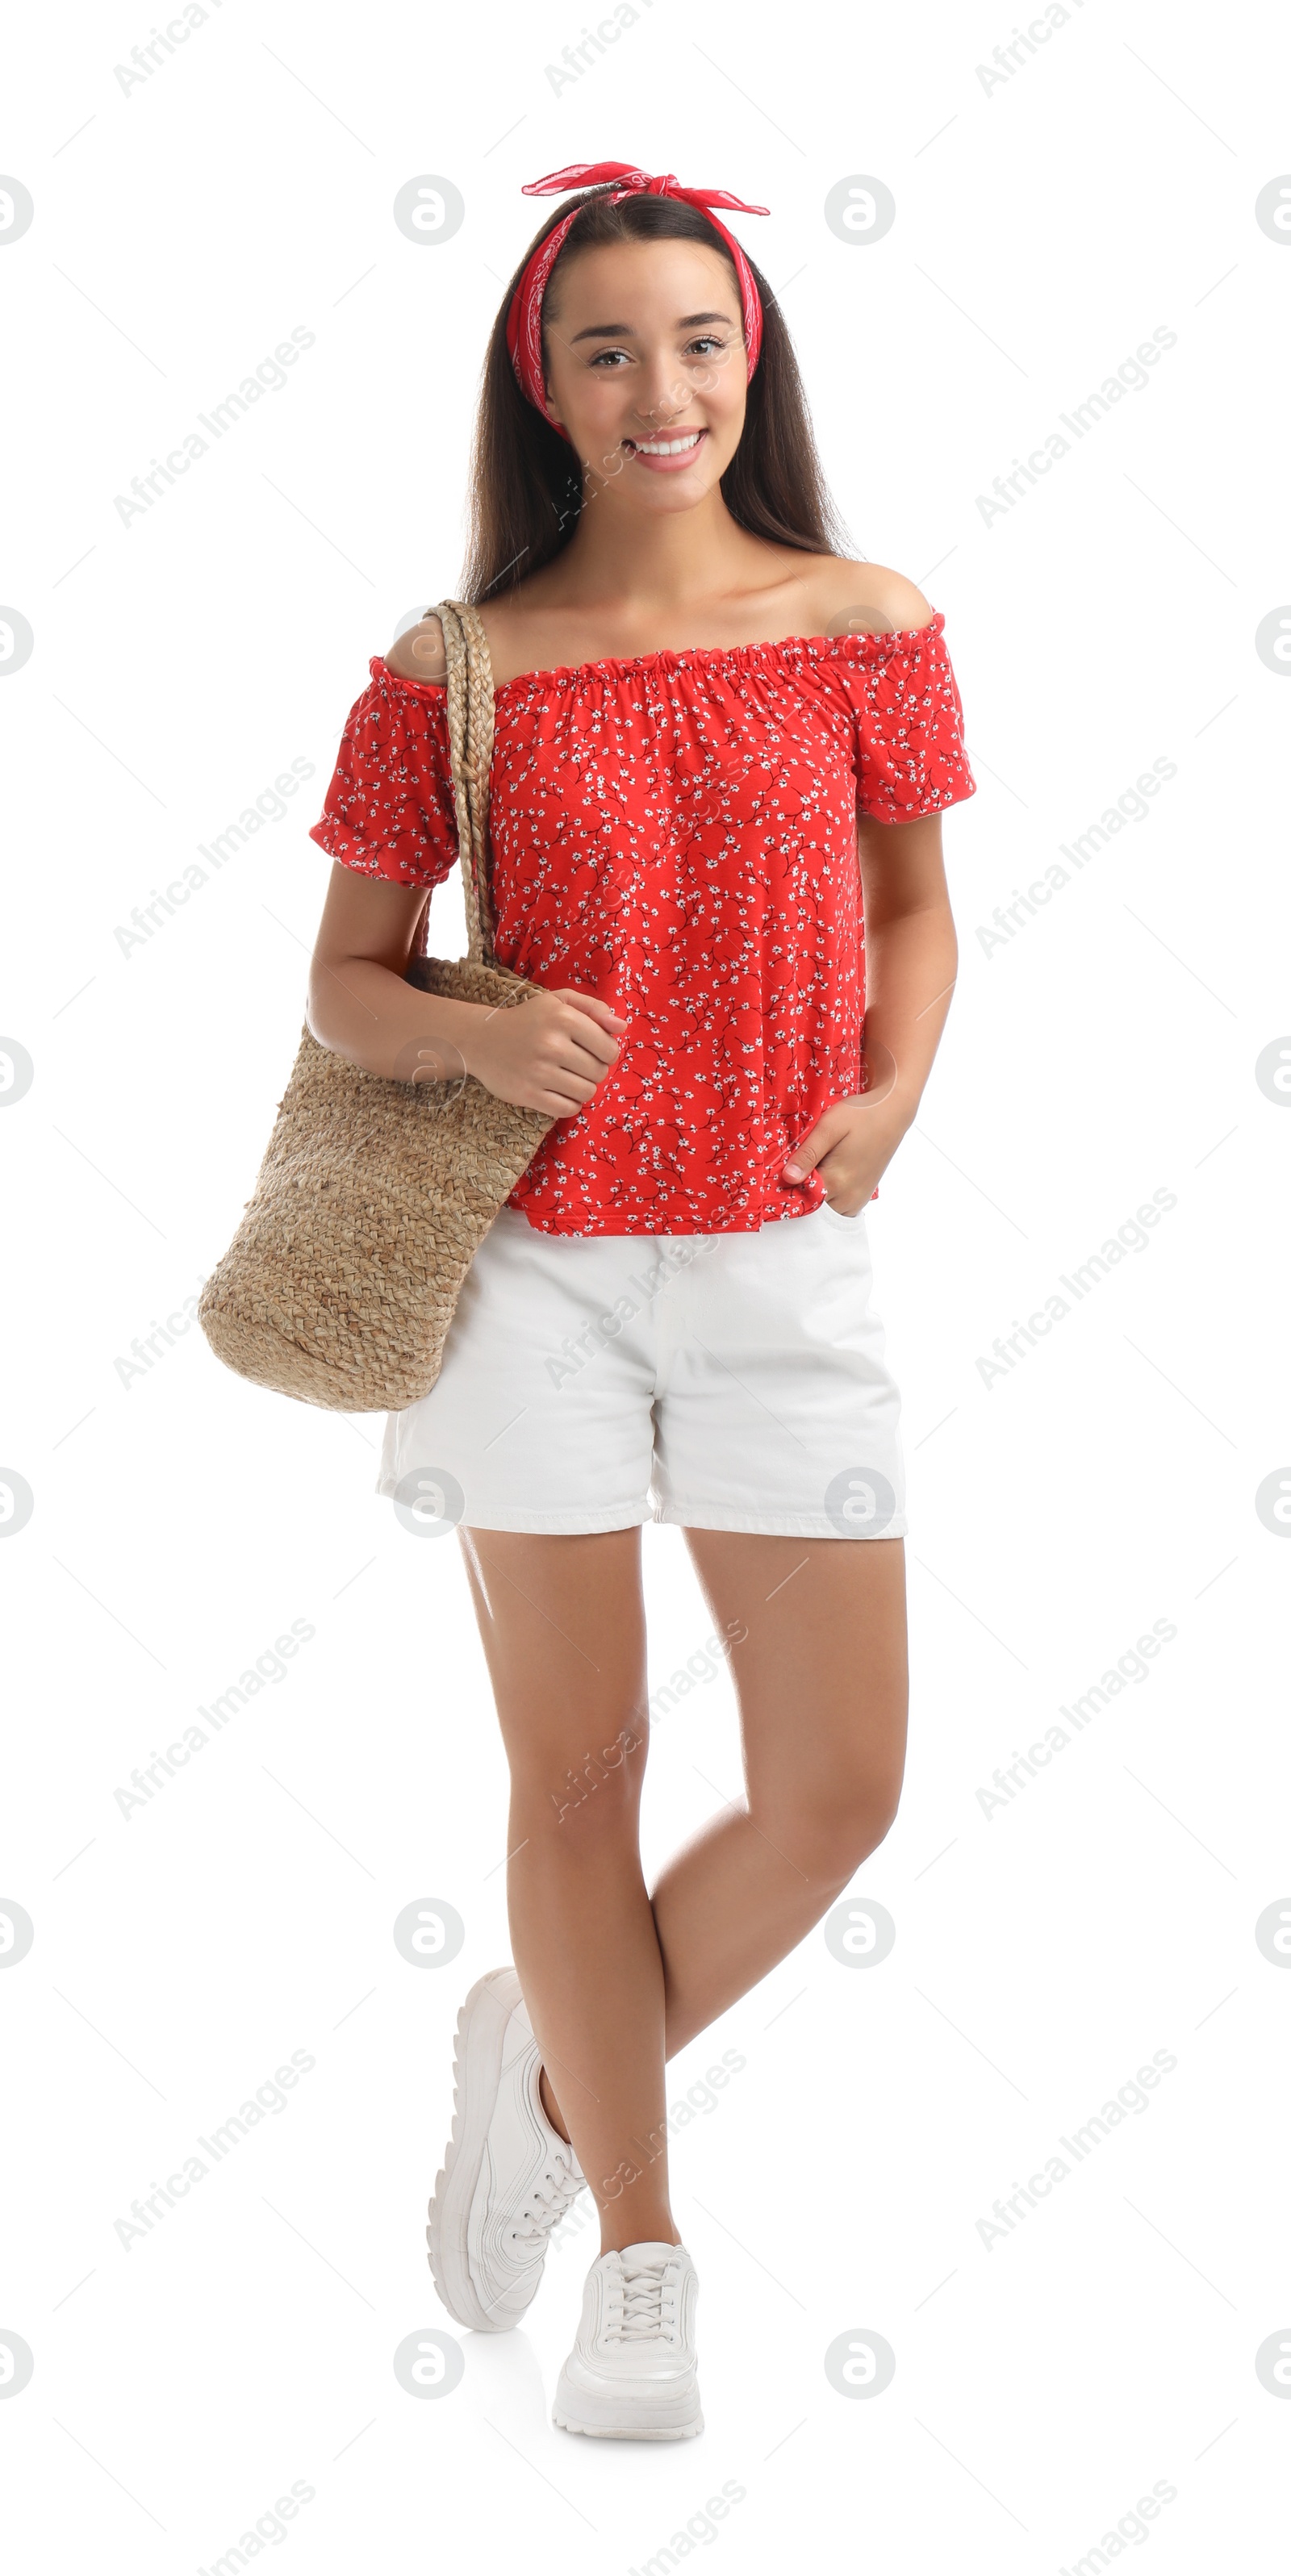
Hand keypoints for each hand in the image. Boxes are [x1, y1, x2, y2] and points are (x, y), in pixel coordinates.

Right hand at [464, 986, 626, 1116]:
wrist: (481, 1039)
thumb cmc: (527, 1020)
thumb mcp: (558, 1001)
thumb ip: (593, 1009)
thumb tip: (622, 1027)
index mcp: (563, 1018)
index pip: (609, 1049)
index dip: (606, 1053)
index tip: (592, 1051)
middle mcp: (551, 1044)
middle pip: (599, 1072)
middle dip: (593, 1071)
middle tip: (576, 1064)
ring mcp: (538, 1071)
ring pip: (586, 1092)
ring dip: (582, 1088)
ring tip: (568, 1078)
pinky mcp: (527, 1094)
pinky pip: (567, 1109)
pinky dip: (569, 1104)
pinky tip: (559, 1092)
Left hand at [783, 1094, 903, 1215]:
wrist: (892, 1113)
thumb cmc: (860, 1115)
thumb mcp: (829, 1127)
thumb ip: (808, 1154)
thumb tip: (788, 1178)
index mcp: (837, 1180)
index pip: (798, 1198)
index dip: (784, 1188)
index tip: (776, 1175)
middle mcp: (848, 1197)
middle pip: (812, 1207)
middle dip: (799, 1193)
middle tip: (794, 1169)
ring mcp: (857, 1200)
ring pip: (824, 1211)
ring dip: (814, 1197)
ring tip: (810, 1172)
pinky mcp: (862, 1197)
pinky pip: (838, 1209)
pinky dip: (828, 1199)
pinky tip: (824, 1178)